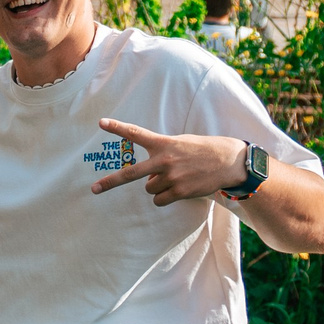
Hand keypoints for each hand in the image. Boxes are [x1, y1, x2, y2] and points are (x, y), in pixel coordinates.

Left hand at [90, 118, 251, 204]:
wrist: (229, 162)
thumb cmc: (202, 151)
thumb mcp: (181, 143)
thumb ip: (161, 155)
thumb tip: (148, 179)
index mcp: (164, 143)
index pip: (136, 134)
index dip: (118, 128)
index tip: (101, 123)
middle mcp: (164, 160)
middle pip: (130, 174)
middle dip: (110, 182)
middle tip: (94, 189)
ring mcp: (171, 177)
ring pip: (149, 189)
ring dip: (158, 186)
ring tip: (177, 177)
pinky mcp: (179, 192)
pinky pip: (159, 200)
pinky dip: (165, 198)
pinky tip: (180, 188)